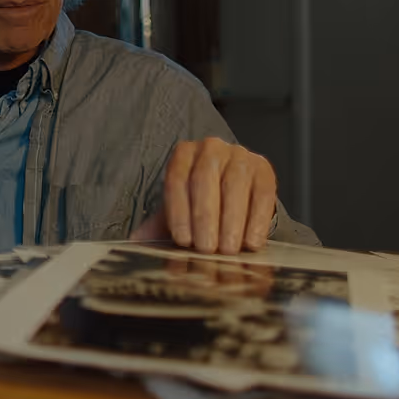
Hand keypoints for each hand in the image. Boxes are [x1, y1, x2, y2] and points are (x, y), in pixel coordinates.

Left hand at [130, 137, 276, 254]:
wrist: (232, 192)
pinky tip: (251, 242)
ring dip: (231, 222)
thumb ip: (156, 225)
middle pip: (204, 180)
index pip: (176, 179)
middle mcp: (211, 148)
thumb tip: (134, 244)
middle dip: (204, 217)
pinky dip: (257, 221)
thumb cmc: (199, 201)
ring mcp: (239, 156)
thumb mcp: (178, 209)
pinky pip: (262, 194)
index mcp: (183, 154)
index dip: (178, 211)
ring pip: (234, 186)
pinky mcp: (264, 169)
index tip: (182, 240)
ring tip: (227, 250)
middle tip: (205, 249)